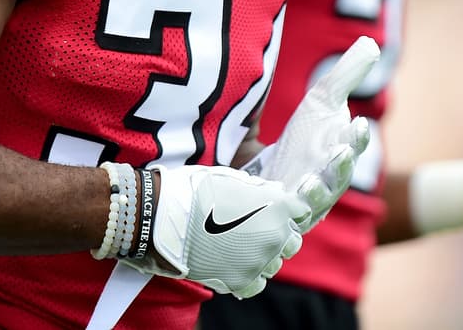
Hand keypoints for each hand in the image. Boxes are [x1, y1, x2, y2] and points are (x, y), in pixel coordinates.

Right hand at [122, 165, 308, 298]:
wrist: (162, 217)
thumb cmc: (195, 190)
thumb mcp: (232, 178)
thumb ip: (259, 189)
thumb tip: (274, 192)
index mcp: (277, 206)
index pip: (301, 211)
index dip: (288, 208)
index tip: (277, 208)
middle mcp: (274, 237)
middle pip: (292, 241)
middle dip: (278, 233)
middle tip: (255, 226)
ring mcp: (258, 262)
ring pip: (275, 264)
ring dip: (262, 255)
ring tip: (239, 245)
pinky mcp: (240, 282)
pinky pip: (257, 283)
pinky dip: (249, 275)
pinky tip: (233, 262)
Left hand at [245, 35, 378, 229]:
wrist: (271, 174)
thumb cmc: (305, 139)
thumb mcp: (322, 102)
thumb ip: (346, 75)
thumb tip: (370, 42)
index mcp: (339, 152)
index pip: (352, 145)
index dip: (356, 138)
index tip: (357, 125)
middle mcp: (328, 181)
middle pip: (340, 177)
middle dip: (341, 166)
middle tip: (341, 152)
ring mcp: (306, 203)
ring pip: (317, 203)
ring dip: (317, 194)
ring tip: (310, 183)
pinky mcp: (283, 218)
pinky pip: (287, 224)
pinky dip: (287, 219)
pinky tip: (281, 206)